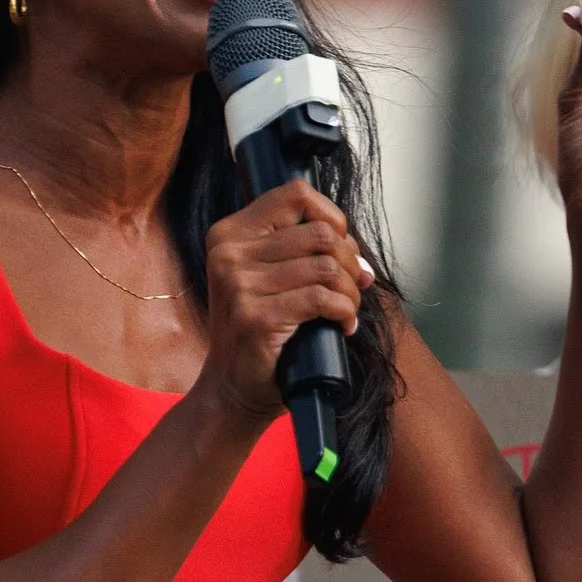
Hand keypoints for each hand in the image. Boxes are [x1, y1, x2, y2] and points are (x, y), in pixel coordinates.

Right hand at [200, 180, 367, 420]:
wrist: (232, 387)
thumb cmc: (257, 331)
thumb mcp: (264, 276)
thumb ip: (297, 249)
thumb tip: (353, 247)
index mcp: (229, 234)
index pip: (294, 194)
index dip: (331, 216)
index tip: (340, 246)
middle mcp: (228, 254)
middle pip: (319, 234)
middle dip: (349, 262)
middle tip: (352, 286)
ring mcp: (239, 286)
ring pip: (326, 267)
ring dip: (350, 292)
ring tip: (347, 310)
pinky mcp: (256, 318)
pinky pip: (322, 299)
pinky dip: (345, 312)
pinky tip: (343, 325)